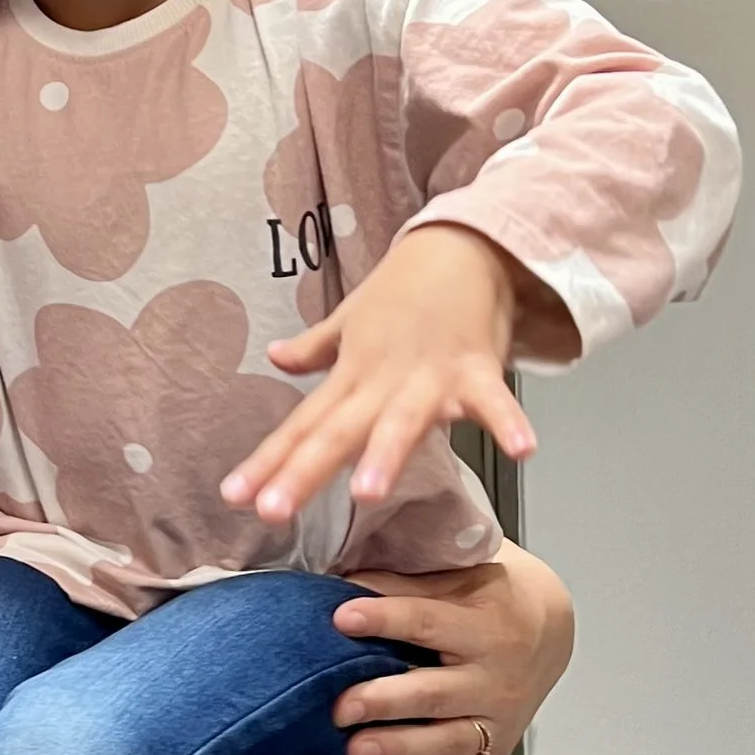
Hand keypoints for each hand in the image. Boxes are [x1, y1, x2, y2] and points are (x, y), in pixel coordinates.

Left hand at [222, 224, 536, 525]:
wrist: (461, 242)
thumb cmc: (406, 288)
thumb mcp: (352, 317)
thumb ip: (316, 347)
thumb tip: (275, 358)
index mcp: (351, 374)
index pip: (302, 425)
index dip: (268, 462)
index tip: (233, 496)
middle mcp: (382, 380)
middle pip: (338, 433)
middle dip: (304, 473)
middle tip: (273, 511)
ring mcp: (430, 376)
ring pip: (403, 421)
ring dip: (385, 455)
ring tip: (366, 493)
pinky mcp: (478, 369)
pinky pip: (494, 401)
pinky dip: (507, 422)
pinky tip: (521, 451)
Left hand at [326, 542, 575, 754]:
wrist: (548, 631)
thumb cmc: (490, 598)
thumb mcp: (458, 577)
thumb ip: (404, 584)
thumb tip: (341, 585)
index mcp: (487, 626)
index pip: (429, 622)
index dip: (385, 619)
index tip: (342, 617)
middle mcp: (496, 678)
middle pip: (436, 694)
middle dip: (386, 703)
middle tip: (341, 708)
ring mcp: (498, 720)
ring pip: (447, 742)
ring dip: (399, 749)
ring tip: (355, 751)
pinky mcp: (494, 750)